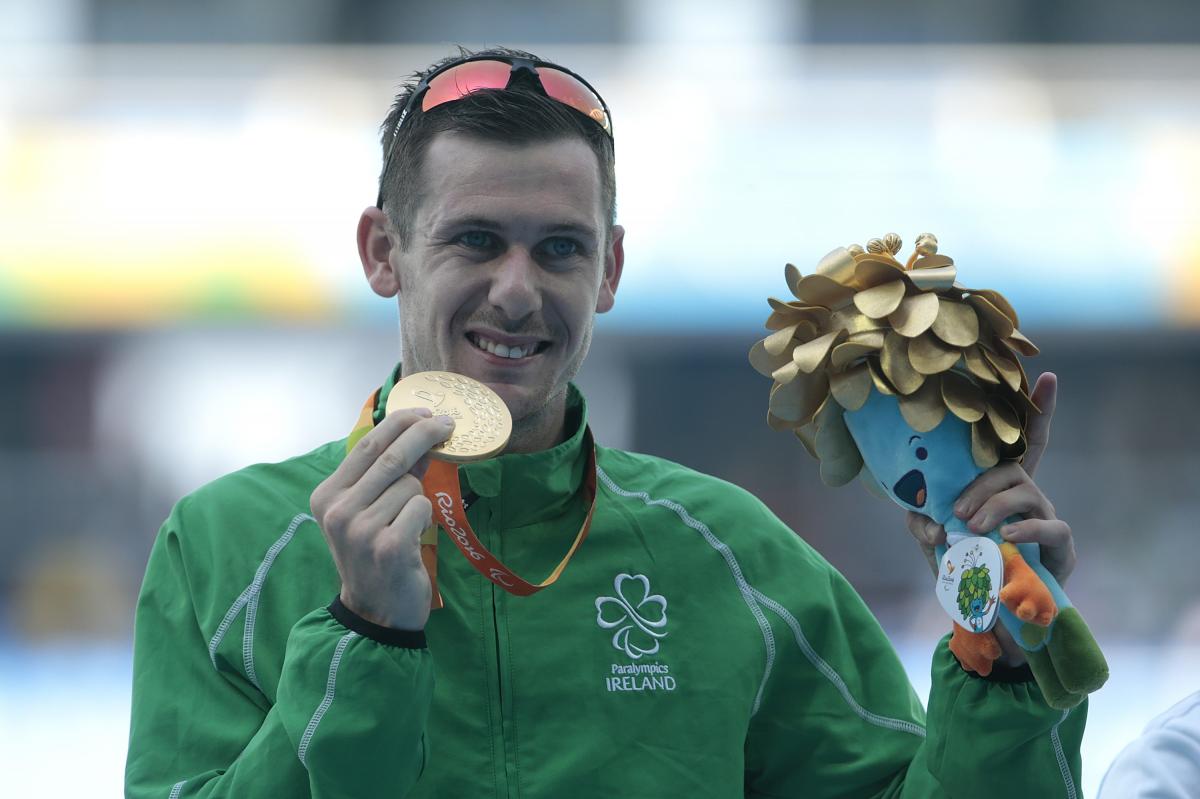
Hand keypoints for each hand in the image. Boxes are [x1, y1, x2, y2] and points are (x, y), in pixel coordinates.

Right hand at [310, 407, 454, 630]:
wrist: (375, 612)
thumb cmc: (374, 556)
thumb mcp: (369, 512)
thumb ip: (388, 475)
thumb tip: (420, 434)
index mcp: (327, 496)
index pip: (366, 445)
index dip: (398, 422)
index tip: (424, 412)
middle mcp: (338, 510)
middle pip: (390, 456)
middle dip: (425, 434)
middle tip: (448, 425)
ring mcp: (361, 529)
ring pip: (410, 486)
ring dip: (418, 498)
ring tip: (406, 525)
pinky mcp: (388, 546)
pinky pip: (421, 508)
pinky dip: (424, 518)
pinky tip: (412, 539)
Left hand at [905, 373, 1075, 664]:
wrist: (988, 615)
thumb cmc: (963, 566)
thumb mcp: (931, 538)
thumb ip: (920, 518)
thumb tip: (928, 519)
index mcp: (1001, 485)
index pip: (1021, 442)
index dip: (1037, 409)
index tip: (1048, 375)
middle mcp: (1028, 494)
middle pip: (1010, 469)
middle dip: (980, 485)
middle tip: (956, 511)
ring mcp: (1046, 516)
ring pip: (1024, 492)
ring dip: (993, 506)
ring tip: (970, 527)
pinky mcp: (1061, 544)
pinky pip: (1048, 526)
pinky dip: (1024, 529)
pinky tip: (1005, 536)